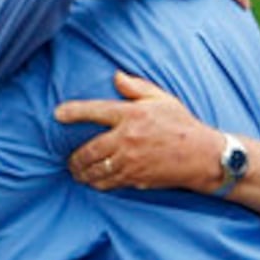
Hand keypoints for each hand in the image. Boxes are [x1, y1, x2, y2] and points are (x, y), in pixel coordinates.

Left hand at [56, 72, 223, 192]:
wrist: (201, 155)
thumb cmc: (182, 125)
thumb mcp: (162, 99)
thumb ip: (136, 87)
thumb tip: (116, 76)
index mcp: (132, 115)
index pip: (95, 111)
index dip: (73, 112)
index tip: (57, 114)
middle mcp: (127, 139)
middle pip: (89, 150)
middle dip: (74, 157)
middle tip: (68, 160)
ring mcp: (130, 161)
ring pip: (96, 170)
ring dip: (82, 172)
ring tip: (77, 172)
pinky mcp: (135, 178)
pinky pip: (108, 183)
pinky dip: (97, 183)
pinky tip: (93, 181)